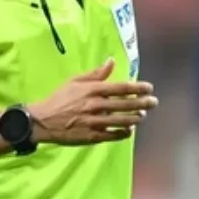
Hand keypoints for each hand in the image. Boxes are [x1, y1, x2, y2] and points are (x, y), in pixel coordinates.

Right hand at [28, 59, 157, 145]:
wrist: (43, 120)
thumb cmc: (60, 98)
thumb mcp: (75, 81)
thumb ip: (96, 73)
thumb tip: (111, 61)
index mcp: (92, 90)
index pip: (121, 88)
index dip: (138, 87)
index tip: (149, 87)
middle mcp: (95, 106)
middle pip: (125, 104)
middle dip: (143, 103)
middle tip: (155, 102)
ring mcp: (94, 122)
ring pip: (122, 120)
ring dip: (136, 118)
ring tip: (143, 115)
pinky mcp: (92, 137)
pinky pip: (113, 135)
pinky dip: (124, 132)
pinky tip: (130, 130)